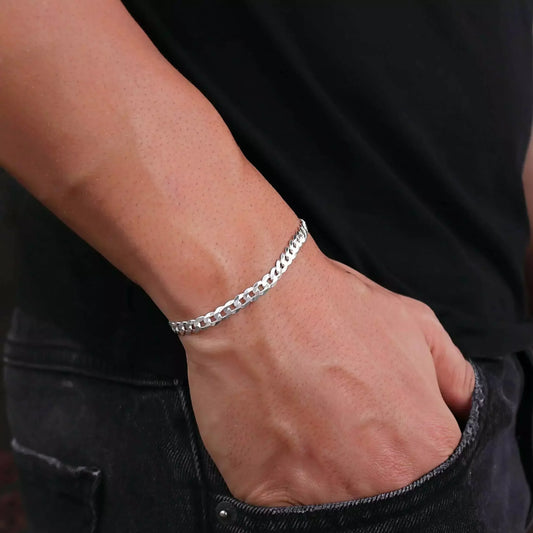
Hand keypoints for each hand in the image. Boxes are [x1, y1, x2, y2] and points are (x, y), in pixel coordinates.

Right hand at [181, 241, 474, 505]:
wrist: (252, 297)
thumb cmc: (332, 306)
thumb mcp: (415, 323)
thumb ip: (453, 376)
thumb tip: (460, 407)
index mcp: (424, 448)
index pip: (438, 480)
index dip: (409, 452)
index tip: (387, 434)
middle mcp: (379, 485)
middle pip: (386, 497)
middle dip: (369, 465)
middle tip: (343, 427)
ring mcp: (319, 497)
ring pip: (335, 507)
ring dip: (326, 475)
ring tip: (307, 425)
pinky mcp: (263, 496)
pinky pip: (284, 509)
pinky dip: (283, 483)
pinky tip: (278, 438)